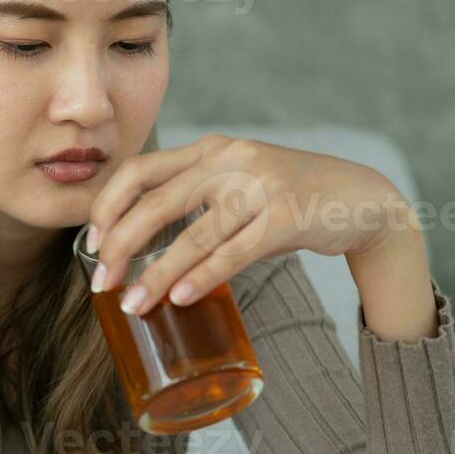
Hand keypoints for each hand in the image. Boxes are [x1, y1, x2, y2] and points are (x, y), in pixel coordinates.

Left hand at [86, 133, 418, 316]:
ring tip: (133, 304)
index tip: (92, 242)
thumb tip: (139, 241)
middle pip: (158, 203)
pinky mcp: (288, 216)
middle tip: (100, 282)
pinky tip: (181, 298)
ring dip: (157, 274)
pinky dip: (204, 276)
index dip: (109, 205)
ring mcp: (261, 187)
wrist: (362, 200)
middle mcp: (231, 160)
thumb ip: (196, 197)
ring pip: (194, 234)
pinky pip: (236, 251)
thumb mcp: (239, 181)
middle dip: (121, 245)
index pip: (141, 169)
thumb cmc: (289, 198)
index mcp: (211, 149)